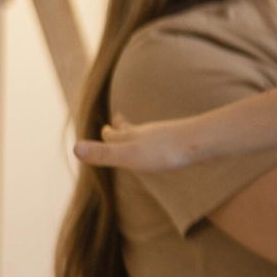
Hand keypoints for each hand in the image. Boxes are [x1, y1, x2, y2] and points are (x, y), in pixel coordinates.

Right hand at [73, 114, 204, 171]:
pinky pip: (171, 141)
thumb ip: (104, 154)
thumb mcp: (129, 155)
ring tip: (143, 134)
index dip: (108, 133)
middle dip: (121, 127)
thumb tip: (74, 148)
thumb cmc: (165, 151)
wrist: (202, 141)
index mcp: (133, 137)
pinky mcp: (185, 142)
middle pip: (132, 128)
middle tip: (117, 121)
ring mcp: (168, 135)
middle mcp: (149, 133)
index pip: (114, 134)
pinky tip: (173, 147)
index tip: (105, 128)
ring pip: (151, 133)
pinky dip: (164, 142)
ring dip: (142, 133)